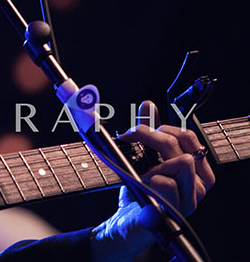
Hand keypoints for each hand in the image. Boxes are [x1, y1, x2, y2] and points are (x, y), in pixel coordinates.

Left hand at [91, 101, 214, 260]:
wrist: (128, 222)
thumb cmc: (140, 193)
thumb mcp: (142, 159)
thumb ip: (150, 134)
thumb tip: (150, 105)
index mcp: (196, 172)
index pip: (190, 138)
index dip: (165, 126)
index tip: (141, 127)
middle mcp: (199, 186)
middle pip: (181, 146)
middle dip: (151, 136)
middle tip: (130, 138)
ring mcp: (190, 201)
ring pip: (181, 162)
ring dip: (153, 162)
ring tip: (143, 173)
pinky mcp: (176, 211)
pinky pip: (167, 183)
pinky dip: (150, 179)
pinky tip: (145, 187)